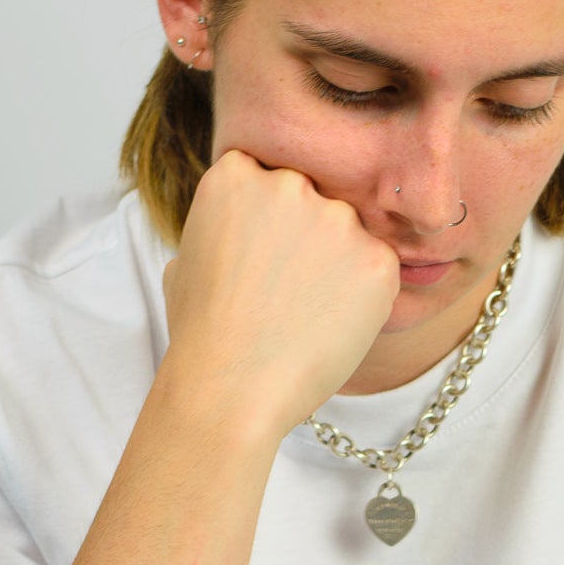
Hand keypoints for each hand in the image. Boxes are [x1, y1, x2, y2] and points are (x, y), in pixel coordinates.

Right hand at [158, 148, 400, 439]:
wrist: (231, 388)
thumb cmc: (201, 336)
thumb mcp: (185, 261)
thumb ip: (219, 228)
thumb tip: (234, 233)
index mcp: (235, 175)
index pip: (268, 177)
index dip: (270, 219)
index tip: (265, 255)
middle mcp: (289, 183)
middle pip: (314, 197)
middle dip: (307, 236)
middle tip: (289, 291)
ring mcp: (337, 218)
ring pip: (349, 233)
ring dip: (339, 264)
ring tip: (307, 314)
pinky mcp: (377, 258)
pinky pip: (378, 269)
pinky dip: (365, 296)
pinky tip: (331, 326)